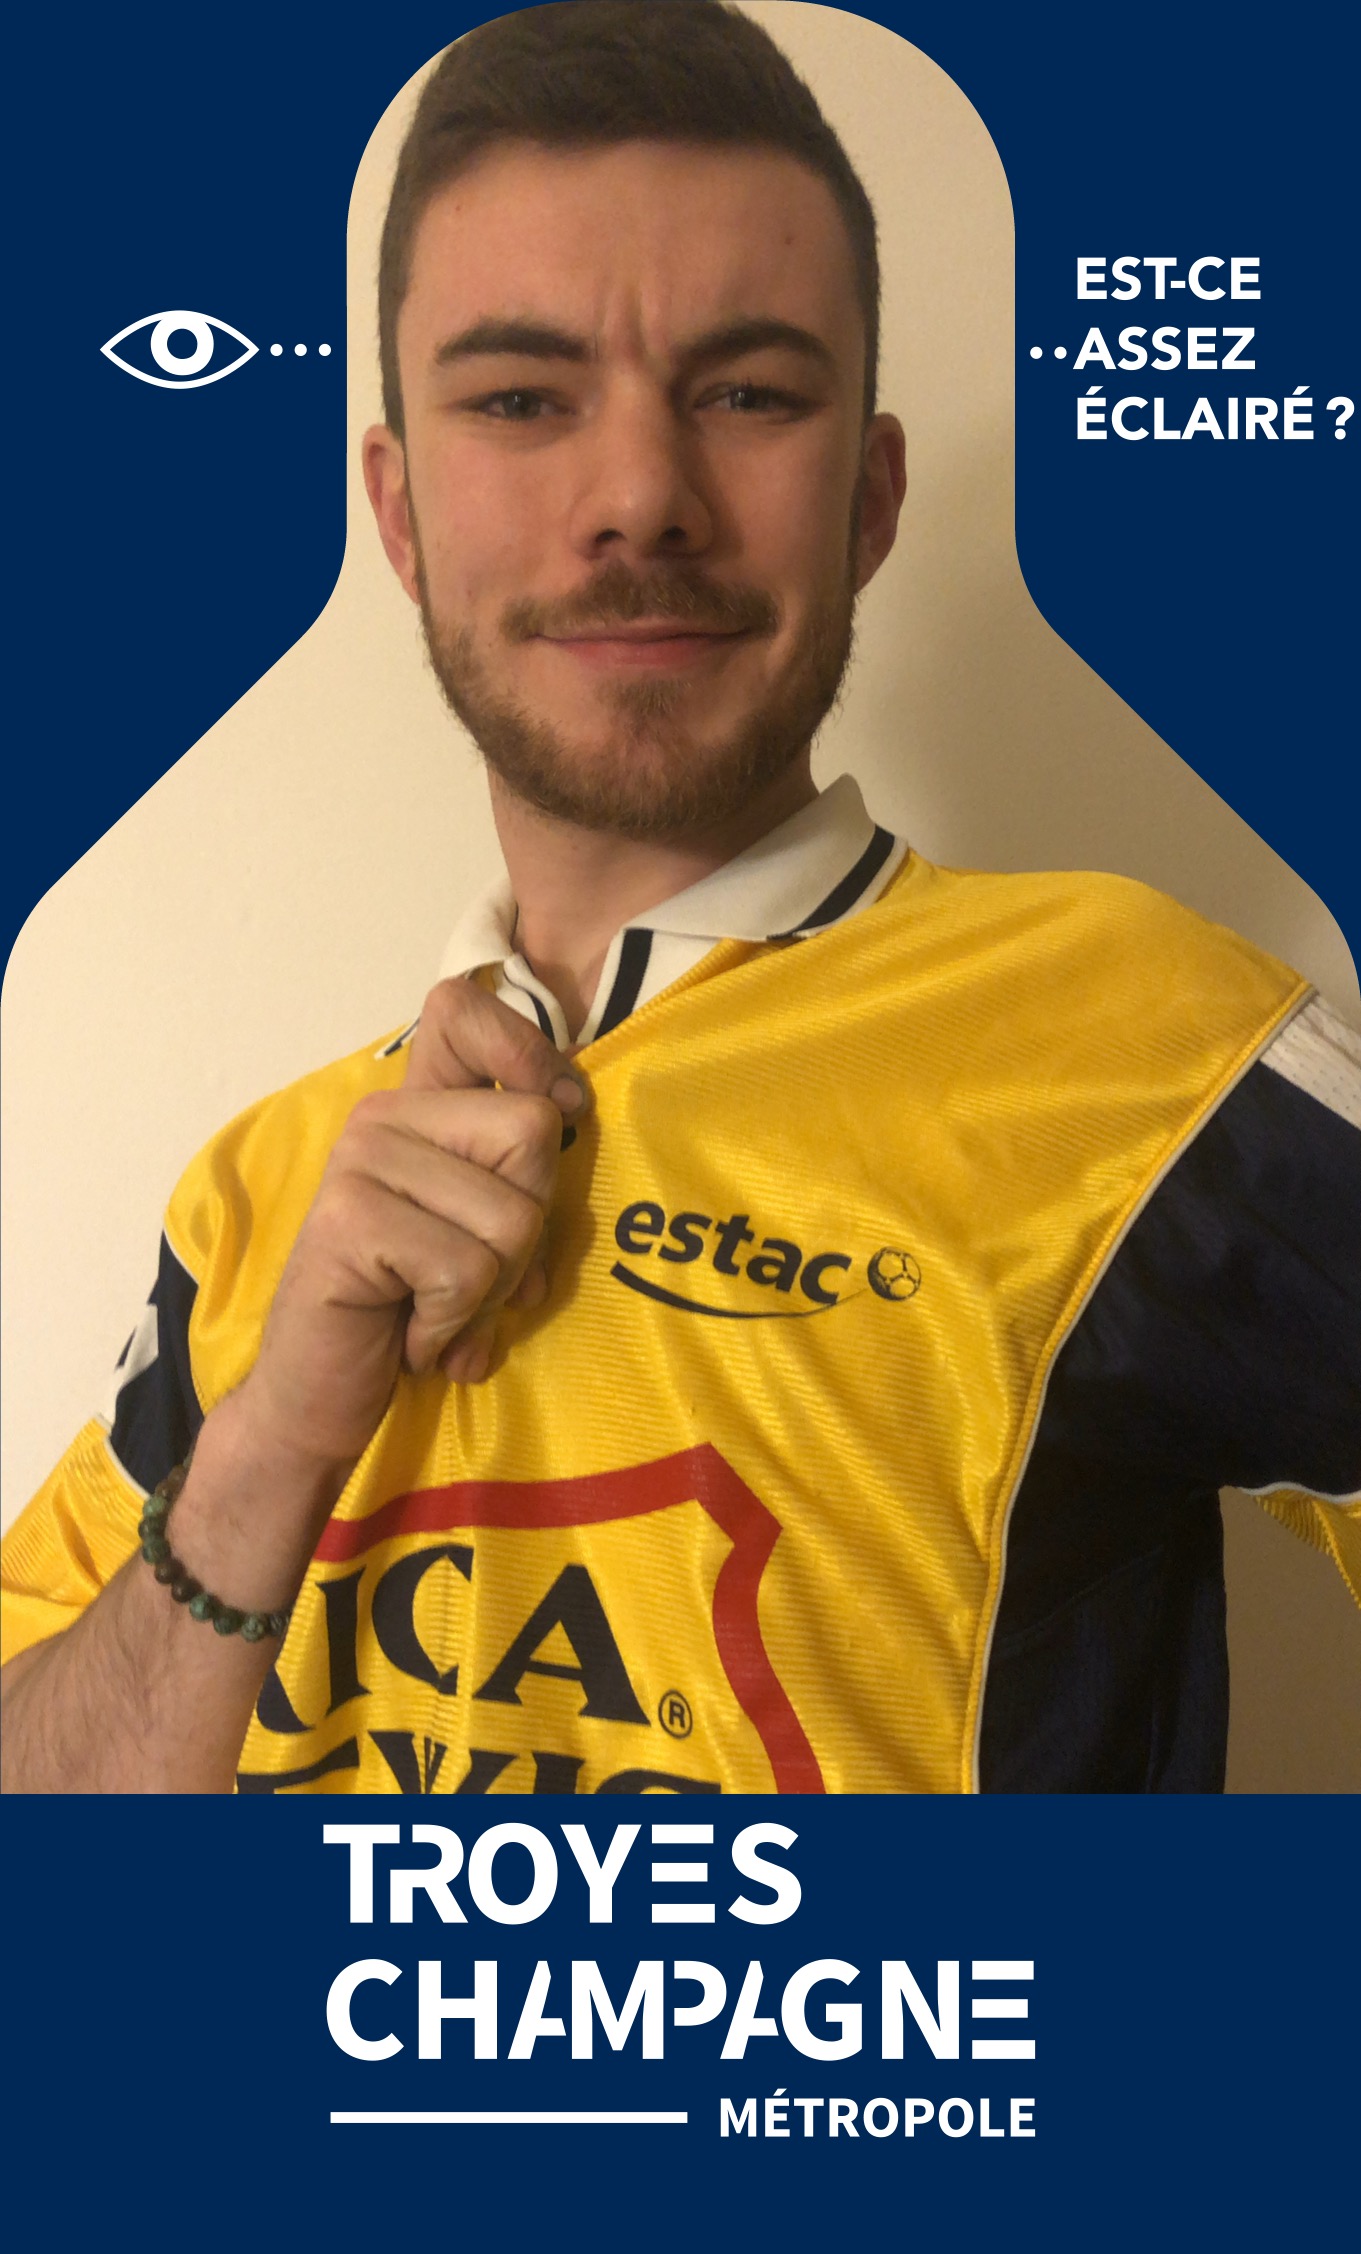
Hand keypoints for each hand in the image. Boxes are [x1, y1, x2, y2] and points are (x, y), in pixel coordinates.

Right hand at [232, 979, 588, 1479]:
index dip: (529, 1053)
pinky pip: (466, 1271)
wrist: (323, 1397)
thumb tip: (573, 1106)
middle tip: (466, 1278)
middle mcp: (381, 1118)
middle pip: (533, 1134)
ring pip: (512, 1217)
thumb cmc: (412, 1312)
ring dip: (491, 1291)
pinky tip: (410, 1333)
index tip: (560, 1114)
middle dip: (526, 1232)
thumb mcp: (482, 1229)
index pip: (463, 1011)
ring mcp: (360, 1163)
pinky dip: (453, 1324)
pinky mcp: (350, 1221)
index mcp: (415, 1108)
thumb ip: (515, 1171)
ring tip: (435, 1309)